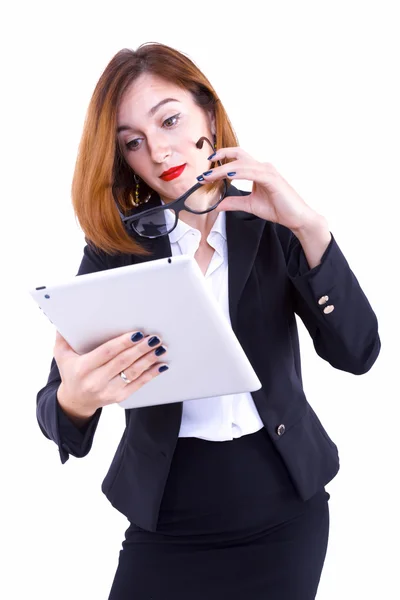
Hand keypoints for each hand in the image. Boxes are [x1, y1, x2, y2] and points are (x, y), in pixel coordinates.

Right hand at [54, 330, 167, 416]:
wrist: (75, 400)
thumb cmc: (71, 371)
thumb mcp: (62, 355)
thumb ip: (62, 337)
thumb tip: (64, 317)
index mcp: (82, 368)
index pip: (106, 353)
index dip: (123, 343)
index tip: (137, 334)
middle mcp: (95, 381)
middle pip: (123, 362)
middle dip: (140, 349)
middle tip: (154, 338)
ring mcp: (109, 391)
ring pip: (133, 373)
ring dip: (148, 360)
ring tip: (160, 348)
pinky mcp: (120, 397)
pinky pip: (138, 384)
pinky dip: (151, 374)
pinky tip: (160, 365)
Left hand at [199, 147, 320, 231]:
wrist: (297, 218)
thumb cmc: (279, 209)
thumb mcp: (250, 205)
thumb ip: (234, 202)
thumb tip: (218, 204)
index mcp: (258, 171)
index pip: (238, 158)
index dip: (222, 157)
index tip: (207, 167)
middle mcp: (263, 167)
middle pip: (238, 156)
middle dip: (219, 160)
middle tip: (204, 172)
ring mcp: (268, 171)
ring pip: (242, 164)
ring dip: (223, 169)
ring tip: (209, 176)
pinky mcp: (272, 179)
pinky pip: (252, 172)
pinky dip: (239, 172)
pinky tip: (228, 175)